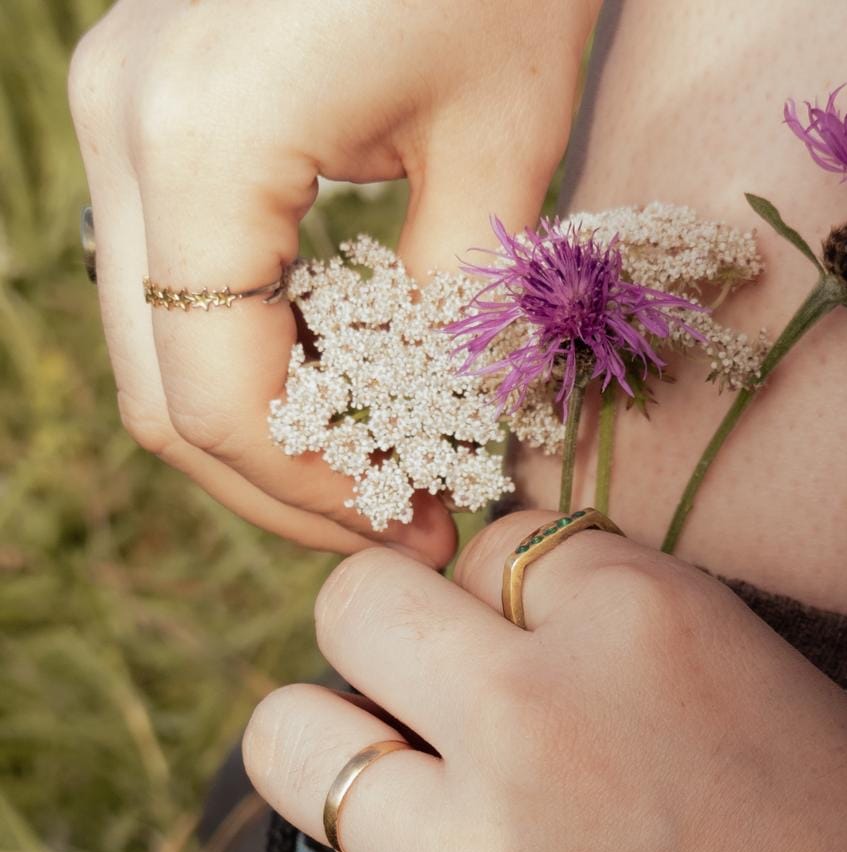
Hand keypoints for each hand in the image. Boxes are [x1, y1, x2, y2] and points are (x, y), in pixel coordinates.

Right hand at [69, 0, 597, 557]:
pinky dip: (249, 347)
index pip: (218, 402)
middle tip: (391, 519)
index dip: (313, 496)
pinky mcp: (149, 101)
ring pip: (154, 342)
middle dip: (280, 484)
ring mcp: (117, 109)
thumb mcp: (501, 142)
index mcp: (198, 146)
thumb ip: (453, 309)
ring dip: (260, 426)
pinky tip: (341, 377)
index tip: (411, 527)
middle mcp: (121, 130)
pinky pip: (174, 274)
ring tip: (376, 464)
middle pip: (160, 393)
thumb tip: (440, 430)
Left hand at [242, 510, 846, 851]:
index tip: (543, 661)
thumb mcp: (775, 694)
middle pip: (355, 612)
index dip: (511, 606)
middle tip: (438, 708)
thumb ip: (622, 646)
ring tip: (420, 807)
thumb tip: (484, 634)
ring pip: (293, 743)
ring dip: (344, 759)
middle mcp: (543, 720)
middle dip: (391, 647)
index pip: (491, 545)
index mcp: (650, 620)